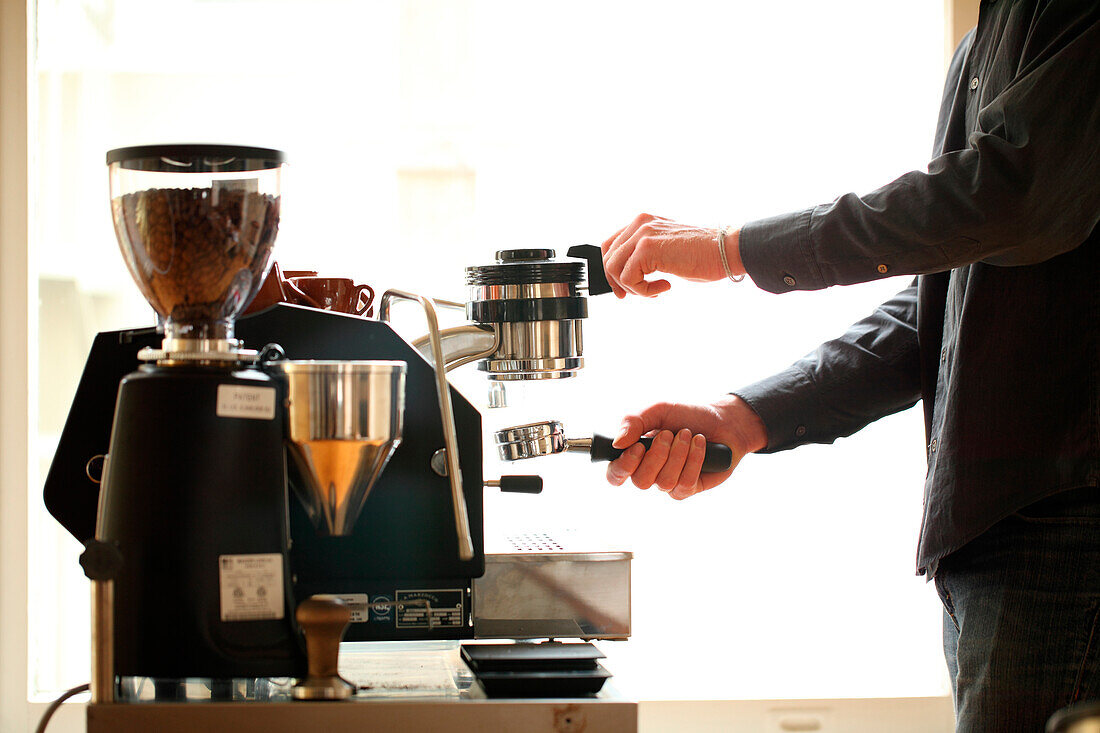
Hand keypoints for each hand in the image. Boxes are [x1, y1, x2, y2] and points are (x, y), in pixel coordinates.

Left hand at [600, 213, 744, 297]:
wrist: (725, 250)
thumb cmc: (702, 254)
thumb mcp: (666, 249)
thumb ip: (645, 255)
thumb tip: (624, 276)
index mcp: (643, 222)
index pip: (610, 246)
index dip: (613, 271)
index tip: (625, 288)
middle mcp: (640, 224)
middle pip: (608, 258)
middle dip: (619, 282)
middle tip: (638, 293)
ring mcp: (642, 234)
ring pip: (614, 269)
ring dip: (634, 287)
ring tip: (655, 289)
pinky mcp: (647, 249)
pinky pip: (629, 278)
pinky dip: (644, 290)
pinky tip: (665, 286)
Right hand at [606, 395, 766, 499]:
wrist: (723, 420)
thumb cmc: (687, 415)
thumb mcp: (658, 410)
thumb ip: (634, 421)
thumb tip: (617, 443)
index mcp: (635, 455)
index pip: (615, 474)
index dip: (622, 467)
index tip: (638, 447)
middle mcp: (649, 472)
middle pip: (640, 481)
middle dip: (657, 455)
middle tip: (669, 434)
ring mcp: (669, 483)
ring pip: (664, 482)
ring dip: (678, 454)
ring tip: (688, 434)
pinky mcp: (689, 488)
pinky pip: (684, 483)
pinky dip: (694, 459)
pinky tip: (700, 443)